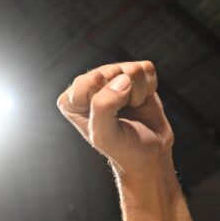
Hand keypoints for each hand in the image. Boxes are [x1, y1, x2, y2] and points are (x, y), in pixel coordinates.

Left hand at [57, 61, 172, 177]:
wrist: (147, 152)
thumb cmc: (121, 146)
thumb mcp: (104, 135)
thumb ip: (103, 107)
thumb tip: (122, 79)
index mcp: (70, 100)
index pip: (86, 82)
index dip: (103, 101)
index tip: (107, 119)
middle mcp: (88, 84)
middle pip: (111, 71)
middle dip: (123, 96)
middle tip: (122, 115)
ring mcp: (112, 76)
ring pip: (132, 70)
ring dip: (137, 93)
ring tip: (132, 108)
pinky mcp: (133, 74)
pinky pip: (146, 68)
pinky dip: (149, 87)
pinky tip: (141, 101)